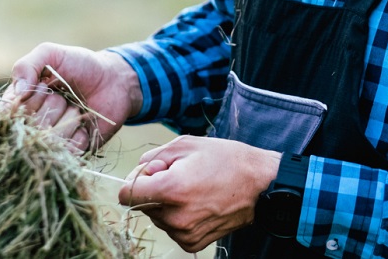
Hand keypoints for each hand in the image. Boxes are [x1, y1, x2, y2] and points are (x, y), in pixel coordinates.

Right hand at [2, 42, 141, 152]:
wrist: (114, 79)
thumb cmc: (79, 65)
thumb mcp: (50, 54)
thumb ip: (27, 65)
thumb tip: (18, 92)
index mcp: (20, 103)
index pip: (10, 113)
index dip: (30, 101)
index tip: (45, 86)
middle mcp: (32, 124)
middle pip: (32, 127)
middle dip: (53, 105)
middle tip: (65, 95)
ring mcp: (52, 140)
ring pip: (51, 140)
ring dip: (69, 118)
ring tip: (76, 106)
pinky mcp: (71, 152)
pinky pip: (70, 151)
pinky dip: (81, 134)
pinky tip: (86, 123)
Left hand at [118, 136, 281, 252]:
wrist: (261, 185)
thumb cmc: (227, 160)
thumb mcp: (187, 144)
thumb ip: (153, 157)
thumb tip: (140, 173)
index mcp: (171, 189)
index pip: (126, 194)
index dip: (136, 180)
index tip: (152, 173)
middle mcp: (175, 216)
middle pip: (143, 205)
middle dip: (155, 190)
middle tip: (183, 176)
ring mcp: (184, 233)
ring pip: (157, 218)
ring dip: (167, 205)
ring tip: (195, 189)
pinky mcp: (192, 243)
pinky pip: (172, 229)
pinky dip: (180, 217)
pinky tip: (200, 204)